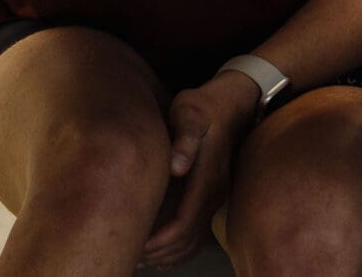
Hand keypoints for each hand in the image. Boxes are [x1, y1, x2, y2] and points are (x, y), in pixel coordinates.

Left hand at [139, 73, 258, 267]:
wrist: (230, 102)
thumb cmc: (203, 107)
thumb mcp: (189, 113)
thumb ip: (185, 138)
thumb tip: (177, 166)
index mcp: (206, 179)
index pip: (182, 224)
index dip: (159, 241)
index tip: (136, 246)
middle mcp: (214, 194)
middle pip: (187, 240)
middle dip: (159, 252)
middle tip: (130, 256)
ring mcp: (216, 197)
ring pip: (194, 241)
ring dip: (169, 254)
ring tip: (142, 258)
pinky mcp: (213, 196)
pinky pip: (198, 233)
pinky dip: (181, 248)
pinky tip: (163, 251)